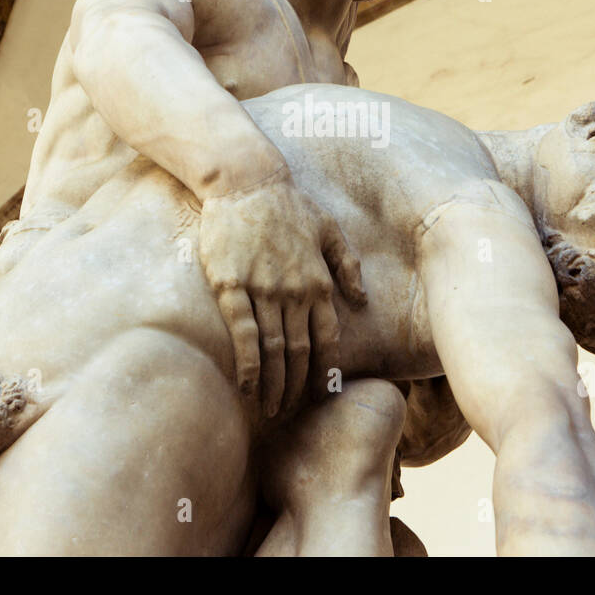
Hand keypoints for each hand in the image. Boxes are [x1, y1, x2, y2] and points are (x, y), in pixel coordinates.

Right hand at [199, 170, 365, 416]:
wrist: (246, 181)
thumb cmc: (288, 203)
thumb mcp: (329, 228)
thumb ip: (346, 264)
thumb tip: (362, 298)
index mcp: (319, 282)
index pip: (327, 339)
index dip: (323, 372)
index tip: (317, 395)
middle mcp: (295, 292)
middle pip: (299, 353)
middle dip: (296, 388)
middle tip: (288, 413)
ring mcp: (263, 290)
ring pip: (273, 349)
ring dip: (273, 385)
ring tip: (269, 410)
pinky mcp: (232, 285)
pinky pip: (243, 333)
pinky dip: (248, 364)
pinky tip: (248, 386)